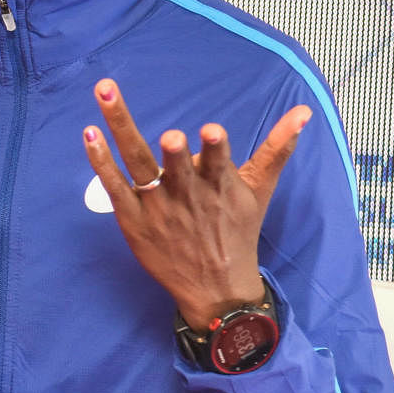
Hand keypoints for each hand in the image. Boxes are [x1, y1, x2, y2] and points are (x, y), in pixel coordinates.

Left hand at [83, 79, 310, 331]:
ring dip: (122, 133)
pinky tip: (89, 132)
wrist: (215, 288)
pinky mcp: (132, 219)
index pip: (217, 163)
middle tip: (171, 137)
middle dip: (174, 152)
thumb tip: (304, 110)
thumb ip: (278, 148)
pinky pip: (113, 187)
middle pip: (176, 167)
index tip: (211, 132)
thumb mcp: (259, 189)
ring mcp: (156, 207)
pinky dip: (100, 162)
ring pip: (138, 166)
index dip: (214, 149)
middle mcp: (186, 196)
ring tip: (106, 105)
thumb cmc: (238, 231)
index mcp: (219, 186)